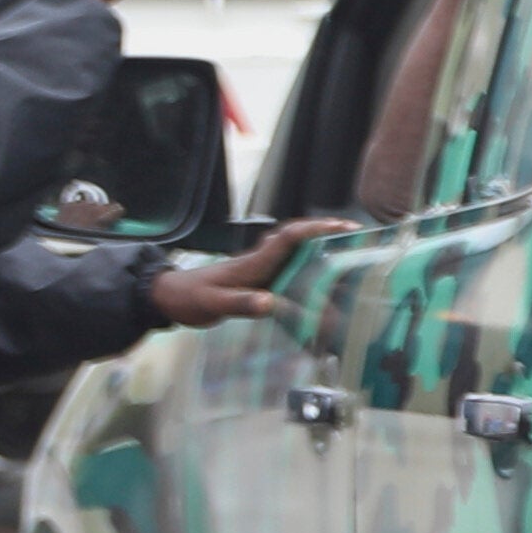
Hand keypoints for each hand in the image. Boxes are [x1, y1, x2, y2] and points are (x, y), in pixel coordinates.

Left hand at [145, 216, 349, 330]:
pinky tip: (326, 284)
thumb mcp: (214, 303)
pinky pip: (292, 270)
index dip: (317, 230)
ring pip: (299, 254)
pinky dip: (313, 272)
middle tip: (361, 239)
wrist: (170, 297)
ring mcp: (263, 269)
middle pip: (301, 240)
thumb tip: (270, 303)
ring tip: (354, 259)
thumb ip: (241, 302)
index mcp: (255, 262)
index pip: (289, 237)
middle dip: (330, 235)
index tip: (343, 229)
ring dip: (325, 252)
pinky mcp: (262, 280)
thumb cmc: (191, 298)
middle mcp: (263, 260)